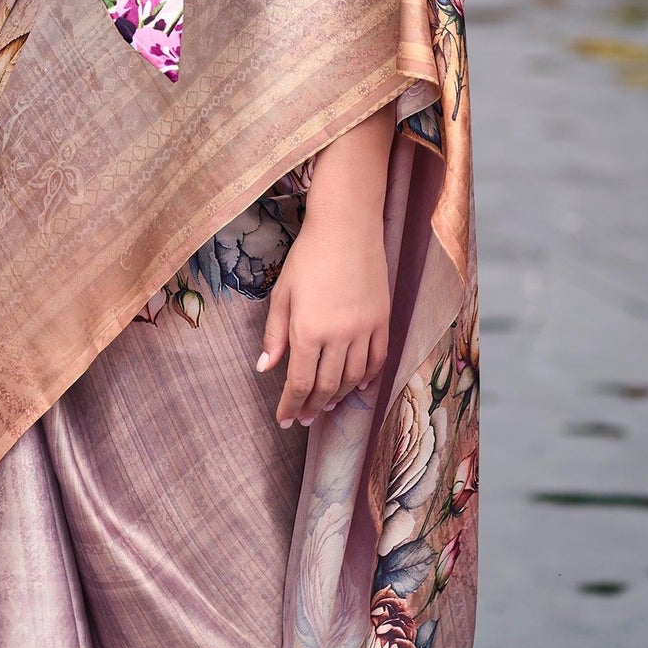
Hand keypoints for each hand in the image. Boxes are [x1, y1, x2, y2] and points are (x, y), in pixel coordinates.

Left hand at [257, 211, 389, 427]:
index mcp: (307, 330)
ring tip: (327, 404)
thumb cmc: (308, 257)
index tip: (284, 420)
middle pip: (327, 386)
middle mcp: (338, 335)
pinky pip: (378, 360)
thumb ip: (275, 334)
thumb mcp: (282, 293)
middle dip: (312, 406)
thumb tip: (265, 368)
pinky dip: (368, 378)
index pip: (299, 382)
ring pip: (353, 377)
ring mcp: (364, 329)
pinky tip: (359, 386)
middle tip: (304, 418)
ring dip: (339, 396)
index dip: (291, 405)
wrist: (346, 228)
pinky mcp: (382, 320)